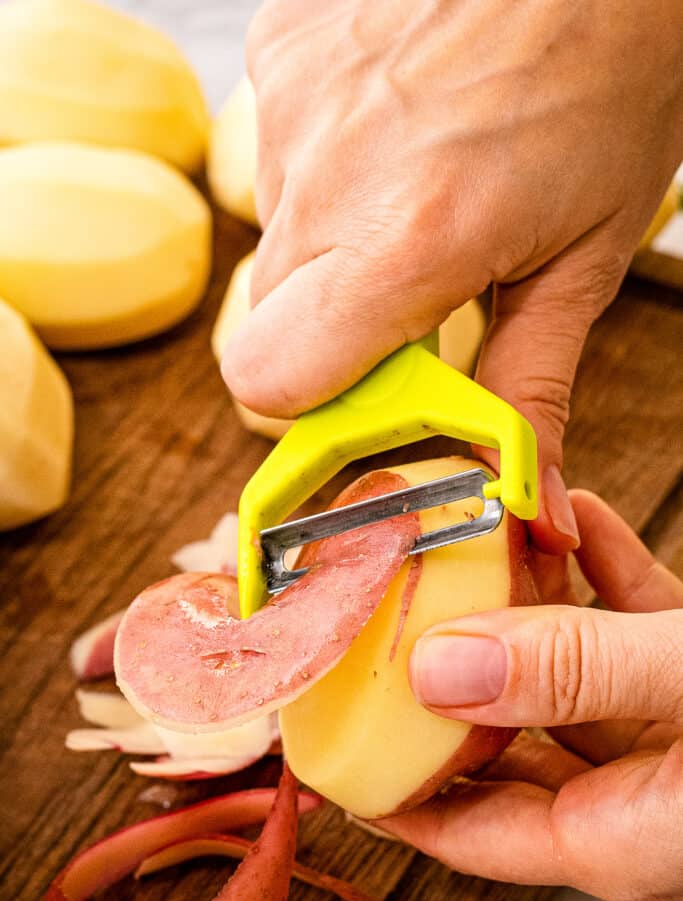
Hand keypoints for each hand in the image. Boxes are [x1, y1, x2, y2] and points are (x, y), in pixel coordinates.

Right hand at [222, 0, 682, 552]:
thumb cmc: (614, 82)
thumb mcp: (584, 258)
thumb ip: (531, 387)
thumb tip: (523, 497)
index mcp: (410, 241)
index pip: (268, 380)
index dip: (312, 406)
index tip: (374, 394)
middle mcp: (330, 173)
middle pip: (264, 320)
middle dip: (330, 330)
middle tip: (413, 291)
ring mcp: (296, 101)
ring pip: (273, 235)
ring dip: (332, 241)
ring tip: (417, 185)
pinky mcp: (283, 48)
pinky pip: (277, 152)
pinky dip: (328, 163)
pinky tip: (394, 127)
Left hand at [378, 491, 682, 900]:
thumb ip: (578, 672)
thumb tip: (442, 667)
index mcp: (615, 835)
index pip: (461, 830)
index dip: (383, 786)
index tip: (323, 732)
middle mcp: (633, 796)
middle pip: (500, 741)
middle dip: (446, 670)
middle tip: (386, 615)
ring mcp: (666, 737)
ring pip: (564, 675)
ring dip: (524, 603)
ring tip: (474, 544)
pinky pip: (630, 630)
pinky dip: (600, 575)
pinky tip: (575, 520)